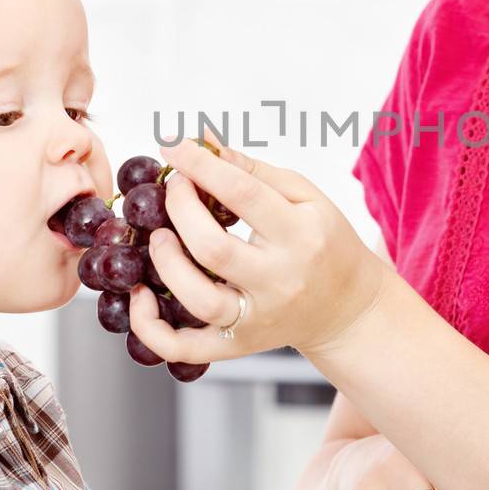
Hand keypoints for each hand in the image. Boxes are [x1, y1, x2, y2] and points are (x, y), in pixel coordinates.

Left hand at [127, 138, 394, 362]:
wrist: (347, 309)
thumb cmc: (324, 243)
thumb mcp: (305, 198)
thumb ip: (253, 170)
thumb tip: (203, 142)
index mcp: (301, 236)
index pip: (245, 195)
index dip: (202, 166)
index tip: (175, 146)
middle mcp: (279, 281)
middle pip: (213, 249)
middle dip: (180, 209)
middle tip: (172, 189)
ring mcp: (256, 319)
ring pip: (198, 300)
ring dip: (165, 262)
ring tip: (159, 237)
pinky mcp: (237, 345)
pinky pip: (184, 348)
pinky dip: (151, 328)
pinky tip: (141, 296)